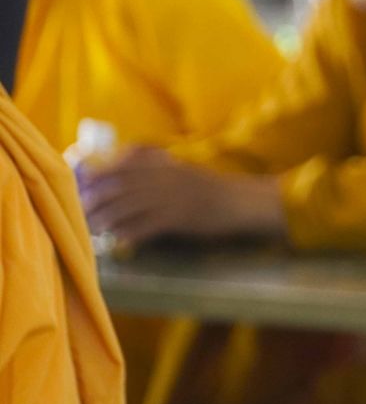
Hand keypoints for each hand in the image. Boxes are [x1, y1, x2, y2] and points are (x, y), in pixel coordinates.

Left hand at [79, 146, 286, 245]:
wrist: (245, 202)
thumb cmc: (219, 190)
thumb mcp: (189, 171)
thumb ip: (163, 169)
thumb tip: (135, 175)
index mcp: (168, 165)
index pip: (125, 164)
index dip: (102, 173)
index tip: (86, 182)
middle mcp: (165, 178)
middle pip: (120, 185)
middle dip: (97, 198)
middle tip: (82, 209)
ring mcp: (172, 197)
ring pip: (128, 206)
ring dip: (107, 217)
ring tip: (93, 227)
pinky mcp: (179, 218)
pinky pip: (146, 225)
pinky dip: (129, 232)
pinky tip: (118, 239)